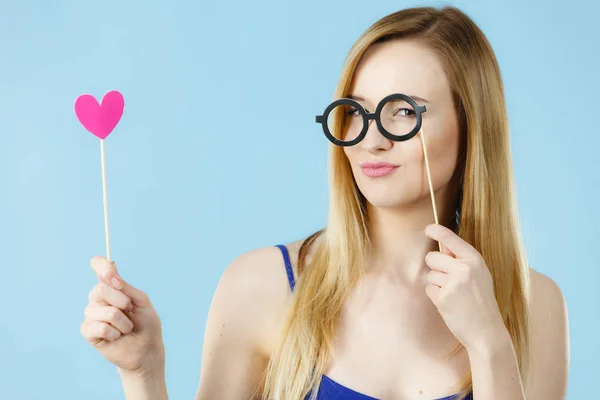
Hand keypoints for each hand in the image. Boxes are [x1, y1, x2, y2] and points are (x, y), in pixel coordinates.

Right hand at [80, 256, 163, 374]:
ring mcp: (92, 314)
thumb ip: (126, 288)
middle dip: (121, 301)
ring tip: (126, 328)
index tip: (112, 274)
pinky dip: (114, 333)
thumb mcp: (142, 302)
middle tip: (130, 310)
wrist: (147, 349)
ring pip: (103, 311)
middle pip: (100, 289)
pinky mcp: (88, 331)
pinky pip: (99, 327)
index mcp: (113, 287)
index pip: (99, 267)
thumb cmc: (146, 324)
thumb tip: (111, 274)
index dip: (101, 266)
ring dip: (122, 322)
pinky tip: (117, 336)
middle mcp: (99, 298)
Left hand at [424, 224, 507, 351]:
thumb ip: (462, 260)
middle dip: (435, 267)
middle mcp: (464, 268)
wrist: (487, 331)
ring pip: (430, 274)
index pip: (451, 238)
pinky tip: (450, 304)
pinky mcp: (443, 298)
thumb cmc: (481, 300)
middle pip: (432, 257)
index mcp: (474, 260)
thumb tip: (441, 243)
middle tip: (451, 281)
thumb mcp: (479, 274)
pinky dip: (436, 297)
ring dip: (437, 284)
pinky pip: (429, 289)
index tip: (428, 229)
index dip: (437, 231)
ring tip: (454, 295)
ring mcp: (453, 283)